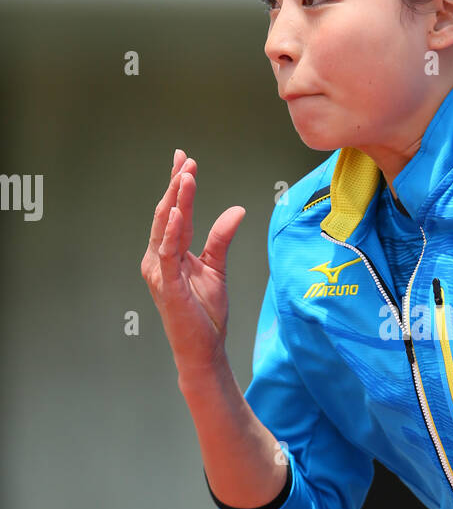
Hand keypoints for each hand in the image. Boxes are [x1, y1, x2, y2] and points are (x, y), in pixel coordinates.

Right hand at [141, 149, 245, 377]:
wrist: (203, 348)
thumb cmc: (205, 312)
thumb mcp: (217, 268)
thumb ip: (221, 238)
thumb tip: (236, 209)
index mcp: (170, 253)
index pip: (174, 213)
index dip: (179, 186)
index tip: (185, 159)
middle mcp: (158, 258)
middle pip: (165, 214)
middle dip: (175, 186)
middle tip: (185, 160)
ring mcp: (159, 271)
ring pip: (165, 228)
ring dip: (175, 201)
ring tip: (185, 176)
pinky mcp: (166, 285)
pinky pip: (167, 253)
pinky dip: (170, 232)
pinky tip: (175, 212)